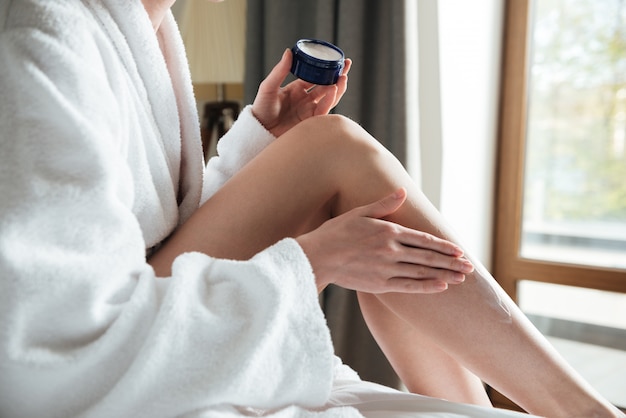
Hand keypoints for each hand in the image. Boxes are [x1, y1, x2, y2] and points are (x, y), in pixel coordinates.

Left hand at [252, 49, 351, 137]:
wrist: (259, 132)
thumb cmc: (261, 109)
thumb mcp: (268, 87)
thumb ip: (279, 71)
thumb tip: (288, 52)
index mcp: (297, 89)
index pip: (316, 77)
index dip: (326, 69)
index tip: (335, 59)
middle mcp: (306, 100)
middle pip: (327, 86)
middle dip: (338, 76)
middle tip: (346, 65)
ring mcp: (309, 111)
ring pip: (329, 98)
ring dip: (338, 88)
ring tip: (343, 78)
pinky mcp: (311, 123)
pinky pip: (324, 111)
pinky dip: (329, 101)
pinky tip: (332, 90)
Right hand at [296, 188, 473, 293]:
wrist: (317, 257)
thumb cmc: (336, 232)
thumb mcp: (359, 212)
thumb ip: (384, 204)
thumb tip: (402, 191)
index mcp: (389, 231)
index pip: (424, 239)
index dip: (443, 246)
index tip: (459, 250)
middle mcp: (391, 250)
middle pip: (428, 257)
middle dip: (451, 262)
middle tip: (470, 267)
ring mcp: (387, 269)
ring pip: (422, 272)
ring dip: (444, 275)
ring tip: (461, 278)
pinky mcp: (380, 284)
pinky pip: (409, 286)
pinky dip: (426, 286)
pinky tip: (441, 287)